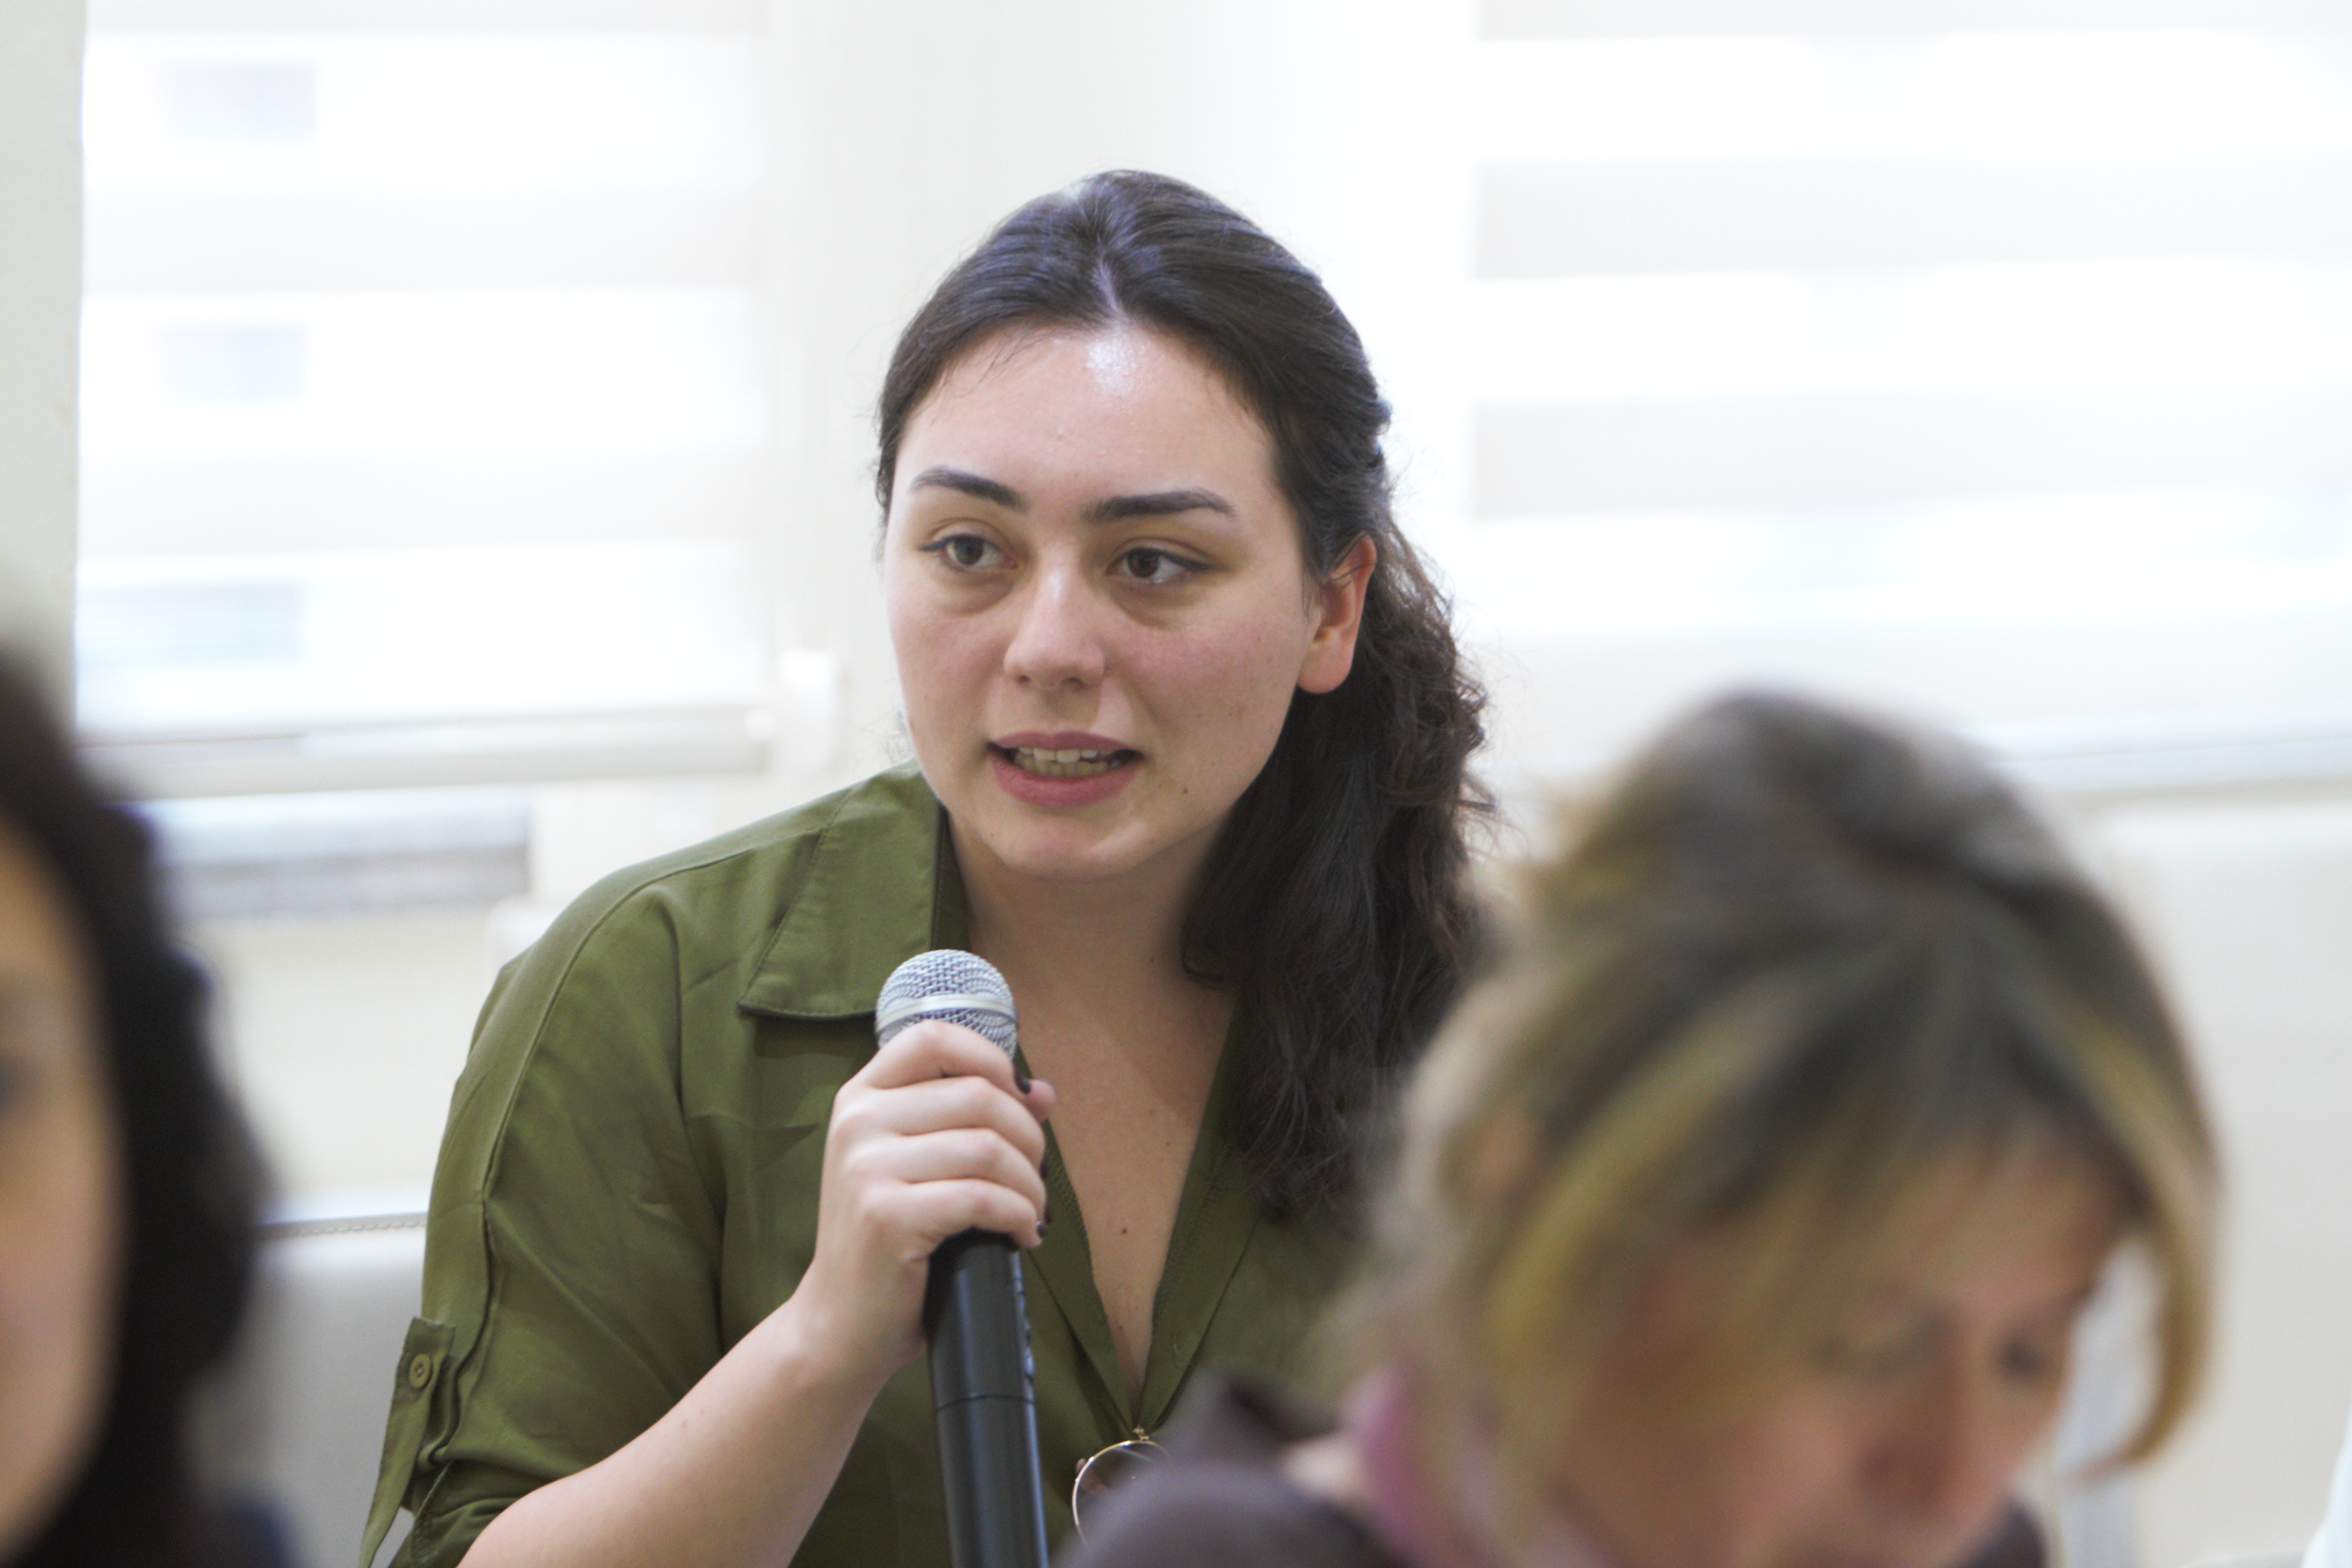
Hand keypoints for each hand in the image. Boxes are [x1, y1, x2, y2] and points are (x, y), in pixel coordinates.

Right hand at [787, 1021, 1054, 1382]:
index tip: (1021, 1096)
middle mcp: (857, 1122)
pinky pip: (982, 1198)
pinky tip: (1024, 1235)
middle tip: (1036, 1177)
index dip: (989, 1057)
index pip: (932, 1037)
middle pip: (977, 1095)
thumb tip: (1043, 1092)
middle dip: (1028, 1137)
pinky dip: (1019, 1216)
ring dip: (1030, 1183)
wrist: (838, 1323)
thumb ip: (970, 1120)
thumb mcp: (918, 1166)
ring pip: (987, 1147)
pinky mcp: (887, 1215)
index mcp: (860, 1098)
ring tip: (1033, 1211)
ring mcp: (866, 1168)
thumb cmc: (888, 1241)